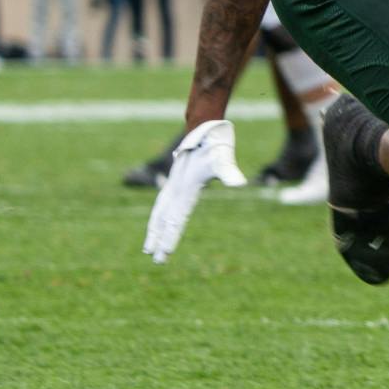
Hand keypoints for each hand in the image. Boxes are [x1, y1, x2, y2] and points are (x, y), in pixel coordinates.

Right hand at [141, 120, 247, 263]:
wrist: (204, 129)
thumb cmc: (215, 145)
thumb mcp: (223, 159)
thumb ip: (229, 172)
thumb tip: (240, 183)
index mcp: (184, 190)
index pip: (176, 220)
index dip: (170, 238)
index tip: (163, 254)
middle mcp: (175, 190)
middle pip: (164, 220)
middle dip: (159, 239)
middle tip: (153, 259)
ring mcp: (172, 186)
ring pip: (159, 213)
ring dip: (154, 230)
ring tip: (147, 247)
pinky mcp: (175, 182)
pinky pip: (162, 205)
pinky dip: (157, 218)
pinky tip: (158, 223)